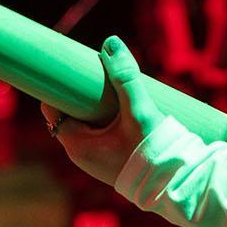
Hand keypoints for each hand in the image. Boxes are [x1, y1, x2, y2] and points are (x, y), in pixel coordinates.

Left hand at [40, 37, 165, 186]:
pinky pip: (98, 129)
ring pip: (84, 120)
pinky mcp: (109, 157)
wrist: (174, 184)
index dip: (57, 85)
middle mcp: (80, 153)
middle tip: (93, 68)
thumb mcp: (139, 111)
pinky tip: (119, 103)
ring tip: (108, 83)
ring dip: (93, 103)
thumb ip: (126, 77)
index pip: (52, 107)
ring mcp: (94, 157)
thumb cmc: (152, 153)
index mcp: (76, 145)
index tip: (67, 65)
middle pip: (69, 111)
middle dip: (79, 90)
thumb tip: (111, 42)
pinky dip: (103, 115)